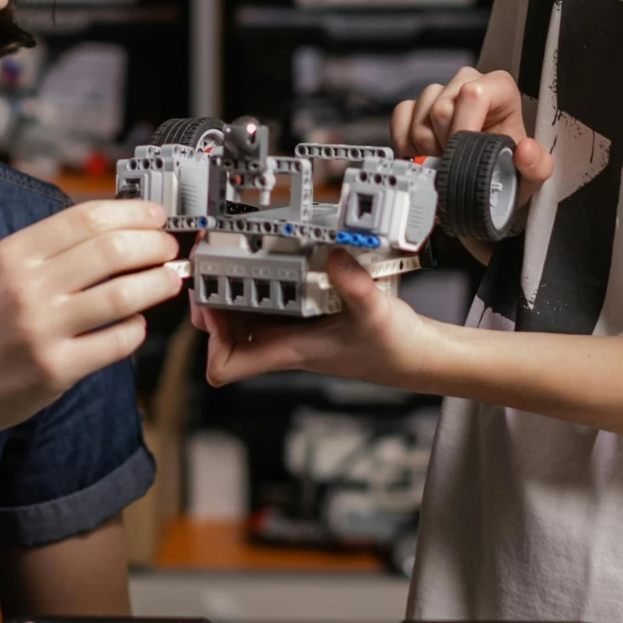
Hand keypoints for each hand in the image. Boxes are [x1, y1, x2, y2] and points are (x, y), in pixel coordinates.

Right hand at [0, 198, 183, 467]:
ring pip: (122, 295)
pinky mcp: (56, 370)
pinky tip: (136, 324)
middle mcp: (26, 288)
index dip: (130, 212)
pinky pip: (116, 342)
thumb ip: (47, 251)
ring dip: (158, 283)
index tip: (155, 215)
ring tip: (170, 279)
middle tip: (169, 247)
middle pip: (111, 251)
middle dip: (153, 244)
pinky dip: (136, 329)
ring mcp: (42, 330)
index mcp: (12, 255)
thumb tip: (112, 228)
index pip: (84, 218)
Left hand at [197, 248, 449, 391]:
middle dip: (210, 300)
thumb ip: (356, 286)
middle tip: (210, 265)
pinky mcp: (301, 315)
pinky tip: (265, 258)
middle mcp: (280, 343)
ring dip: (228, 288)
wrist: (412, 355)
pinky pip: (263, 300)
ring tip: (228, 255)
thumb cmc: (391, 348)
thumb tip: (334, 256)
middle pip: (220, 333)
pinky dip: (256, 281)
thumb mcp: (375, 313)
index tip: (214, 304)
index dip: (210, 339)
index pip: (225, 366)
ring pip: (238, 315)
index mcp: (287, 350)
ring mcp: (288, 329)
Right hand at [391, 65, 552, 201]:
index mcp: (500, 90)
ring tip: (444, 162)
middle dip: (444, 144)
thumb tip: (525, 150)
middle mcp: (469, 83)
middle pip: (441, 107)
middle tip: (455, 164)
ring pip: (419, 116)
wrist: (485, 186)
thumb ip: (537, 166)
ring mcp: (440, 93)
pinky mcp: (416, 106)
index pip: (473, 93)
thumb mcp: (530, 176)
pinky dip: (406, 143)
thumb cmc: (508, 172)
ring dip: (426, 148)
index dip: (463, 127)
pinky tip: (423, 157)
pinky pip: (401, 117)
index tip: (463, 155)